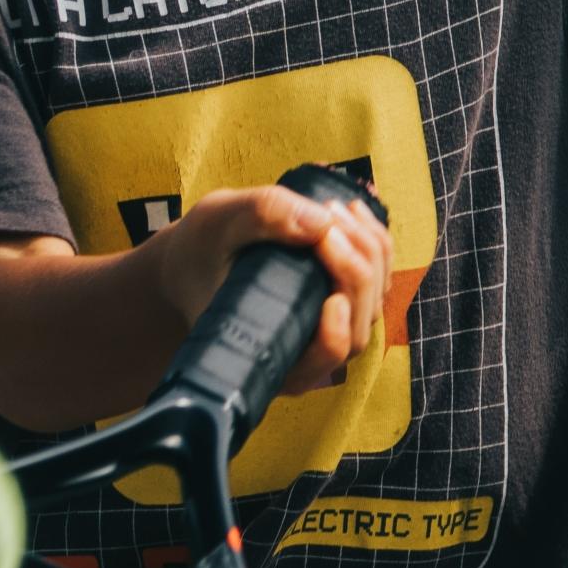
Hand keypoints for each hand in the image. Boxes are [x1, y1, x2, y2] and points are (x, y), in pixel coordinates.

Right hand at [146, 183, 393, 395]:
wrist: (191, 260)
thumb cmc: (198, 251)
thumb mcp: (216, 223)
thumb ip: (261, 215)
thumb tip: (321, 222)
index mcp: (272, 356)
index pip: (323, 359)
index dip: (335, 334)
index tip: (330, 297)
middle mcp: (307, 352)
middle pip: (358, 324)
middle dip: (354, 267)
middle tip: (326, 217)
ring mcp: (329, 327)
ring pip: (374, 300)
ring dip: (368, 249)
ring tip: (336, 208)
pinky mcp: (341, 301)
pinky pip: (376, 280)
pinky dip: (373, 243)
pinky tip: (351, 211)